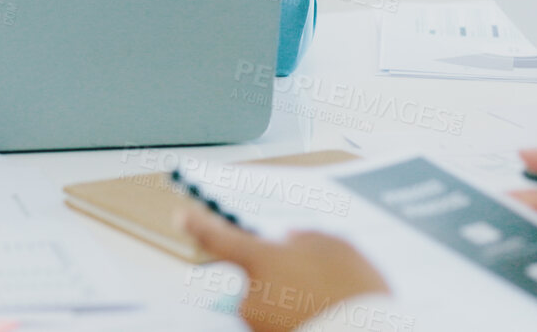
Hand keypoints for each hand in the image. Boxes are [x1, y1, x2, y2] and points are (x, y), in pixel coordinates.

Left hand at [179, 207, 388, 331]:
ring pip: (273, 306)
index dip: (198, 225)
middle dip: (282, 279)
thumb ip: (307, 239)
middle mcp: (251, 296)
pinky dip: (300, 321)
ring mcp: (259, 326)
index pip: (218, 238)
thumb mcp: (338, 248)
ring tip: (332, 305)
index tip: (181, 216)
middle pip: (258, 280)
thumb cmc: (354, 292)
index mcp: (261, 261)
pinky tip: (326, 319)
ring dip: (294, 304)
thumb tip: (291, 241)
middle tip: (322, 284)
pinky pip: (283, 325)